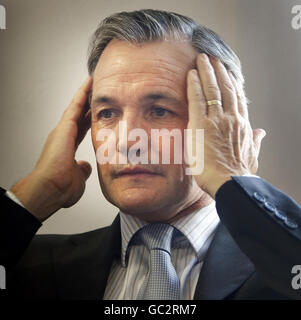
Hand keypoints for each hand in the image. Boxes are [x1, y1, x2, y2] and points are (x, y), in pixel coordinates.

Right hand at [10, 77, 92, 220]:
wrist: (49, 190)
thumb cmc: (61, 188)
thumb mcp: (78, 177)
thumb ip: (82, 169)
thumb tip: (86, 166)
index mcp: (67, 147)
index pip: (81, 129)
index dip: (89, 120)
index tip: (96, 113)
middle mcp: (63, 137)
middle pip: (79, 117)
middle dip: (87, 106)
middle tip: (97, 94)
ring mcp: (62, 131)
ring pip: (76, 108)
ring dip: (85, 96)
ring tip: (93, 83)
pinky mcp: (63, 128)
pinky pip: (75, 106)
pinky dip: (82, 94)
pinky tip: (89, 83)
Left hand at [186, 53, 265, 197]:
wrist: (229, 183)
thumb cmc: (238, 174)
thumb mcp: (252, 156)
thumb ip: (255, 142)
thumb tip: (261, 132)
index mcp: (242, 125)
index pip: (237, 99)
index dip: (232, 83)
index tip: (227, 73)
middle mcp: (231, 118)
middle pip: (226, 88)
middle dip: (219, 72)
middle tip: (213, 58)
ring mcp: (216, 120)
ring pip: (212, 89)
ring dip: (207, 72)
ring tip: (202, 59)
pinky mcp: (200, 125)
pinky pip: (197, 99)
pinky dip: (194, 85)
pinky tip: (191, 74)